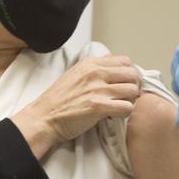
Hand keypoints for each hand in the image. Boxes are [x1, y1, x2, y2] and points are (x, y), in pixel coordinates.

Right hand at [12, 55, 141, 155]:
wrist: (44, 117)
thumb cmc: (59, 100)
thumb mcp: (76, 74)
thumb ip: (96, 70)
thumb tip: (117, 70)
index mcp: (91, 63)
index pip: (125, 61)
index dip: (131, 73)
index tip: (127, 83)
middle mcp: (95, 73)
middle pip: (133, 74)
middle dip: (135, 87)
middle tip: (128, 97)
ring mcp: (97, 89)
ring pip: (132, 91)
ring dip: (130, 101)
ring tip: (120, 106)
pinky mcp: (98, 106)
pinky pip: (127, 107)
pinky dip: (125, 113)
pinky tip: (115, 115)